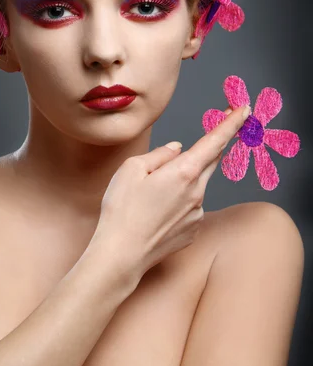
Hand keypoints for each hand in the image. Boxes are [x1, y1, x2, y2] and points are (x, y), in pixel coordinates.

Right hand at [94, 104, 249, 279]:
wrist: (121, 255)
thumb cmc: (122, 210)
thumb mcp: (131, 169)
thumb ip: (160, 154)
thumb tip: (177, 149)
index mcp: (184, 171)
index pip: (215, 141)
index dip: (232, 123)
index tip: (245, 110)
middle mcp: (197, 192)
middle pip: (209, 162)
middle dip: (206, 151)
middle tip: (193, 146)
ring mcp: (197, 214)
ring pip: (196, 186)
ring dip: (183, 182)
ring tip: (150, 197)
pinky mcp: (192, 231)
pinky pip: (191, 208)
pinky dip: (179, 204)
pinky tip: (156, 214)